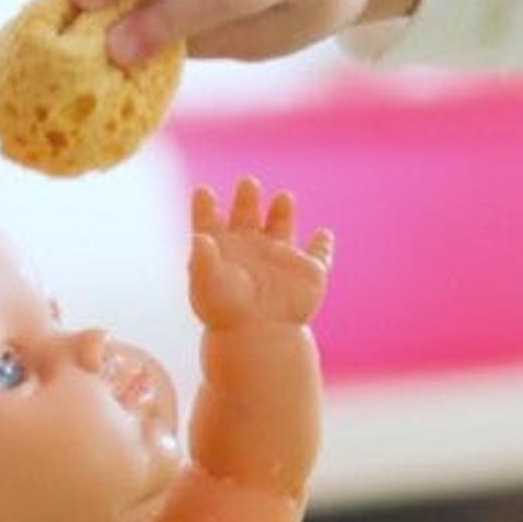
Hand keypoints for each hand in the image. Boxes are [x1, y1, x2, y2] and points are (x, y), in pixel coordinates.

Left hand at [186, 178, 332, 331]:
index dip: (205, 207)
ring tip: (284, 198)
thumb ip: (202, 259)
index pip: (210, 222)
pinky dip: (323, 245)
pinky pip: (320, 255)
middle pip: (246, 216)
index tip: (202, 191)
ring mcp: (279, 259)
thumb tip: (198, 237)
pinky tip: (324, 234)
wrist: (258, 338)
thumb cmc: (227, 313)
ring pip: (282, 228)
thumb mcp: (207, 284)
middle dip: (247, 198)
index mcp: (222, 251)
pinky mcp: (307, 272)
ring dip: (283, 211)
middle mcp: (249, 250)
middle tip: (248, 183)